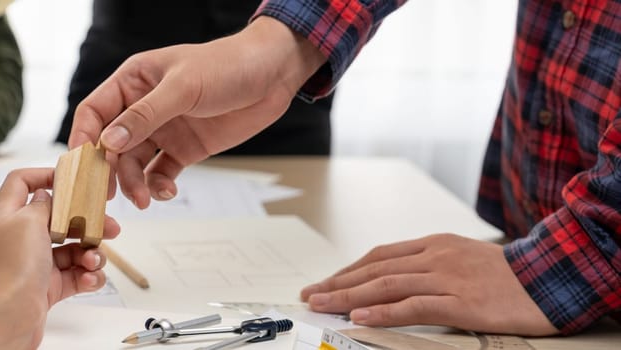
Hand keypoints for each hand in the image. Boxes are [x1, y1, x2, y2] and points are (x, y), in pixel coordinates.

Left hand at [0, 168, 120, 349]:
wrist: (6, 317)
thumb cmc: (12, 269)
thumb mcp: (28, 221)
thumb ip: (44, 204)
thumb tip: (49, 197)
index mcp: (9, 216)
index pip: (22, 182)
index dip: (45, 176)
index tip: (72, 181)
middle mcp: (21, 238)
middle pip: (60, 219)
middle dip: (88, 223)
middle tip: (110, 227)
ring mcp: (36, 264)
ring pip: (73, 249)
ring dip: (91, 253)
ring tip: (93, 261)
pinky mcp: (48, 287)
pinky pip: (76, 275)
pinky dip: (88, 276)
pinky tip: (89, 278)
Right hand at [68, 17, 324, 208]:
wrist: (272, 76)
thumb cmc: (226, 66)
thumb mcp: (183, 88)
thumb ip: (144, 116)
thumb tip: (106, 143)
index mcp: (133, 82)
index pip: (94, 112)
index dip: (82, 139)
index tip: (79, 167)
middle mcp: (142, 108)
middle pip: (109, 145)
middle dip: (106, 171)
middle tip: (105, 198)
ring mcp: (163, 130)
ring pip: (133, 164)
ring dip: (133, 184)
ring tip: (144, 200)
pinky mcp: (183, 149)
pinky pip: (160, 173)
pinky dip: (158, 186)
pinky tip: (166, 193)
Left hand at [301, 234, 557, 335]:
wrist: (551, 277)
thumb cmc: (508, 274)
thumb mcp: (463, 258)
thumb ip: (429, 265)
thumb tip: (394, 279)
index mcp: (434, 244)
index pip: (379, 256)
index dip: (348, 270)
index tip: (325, 282)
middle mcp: (435, 256)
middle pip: (375, 269)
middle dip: (338, 284)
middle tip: (311, 296)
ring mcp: (448, 278)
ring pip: (387, 286)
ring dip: (350, 297)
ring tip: (323, 305)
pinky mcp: (462, 302)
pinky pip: (415, 306)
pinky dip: (384, 312)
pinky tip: (361, 318)